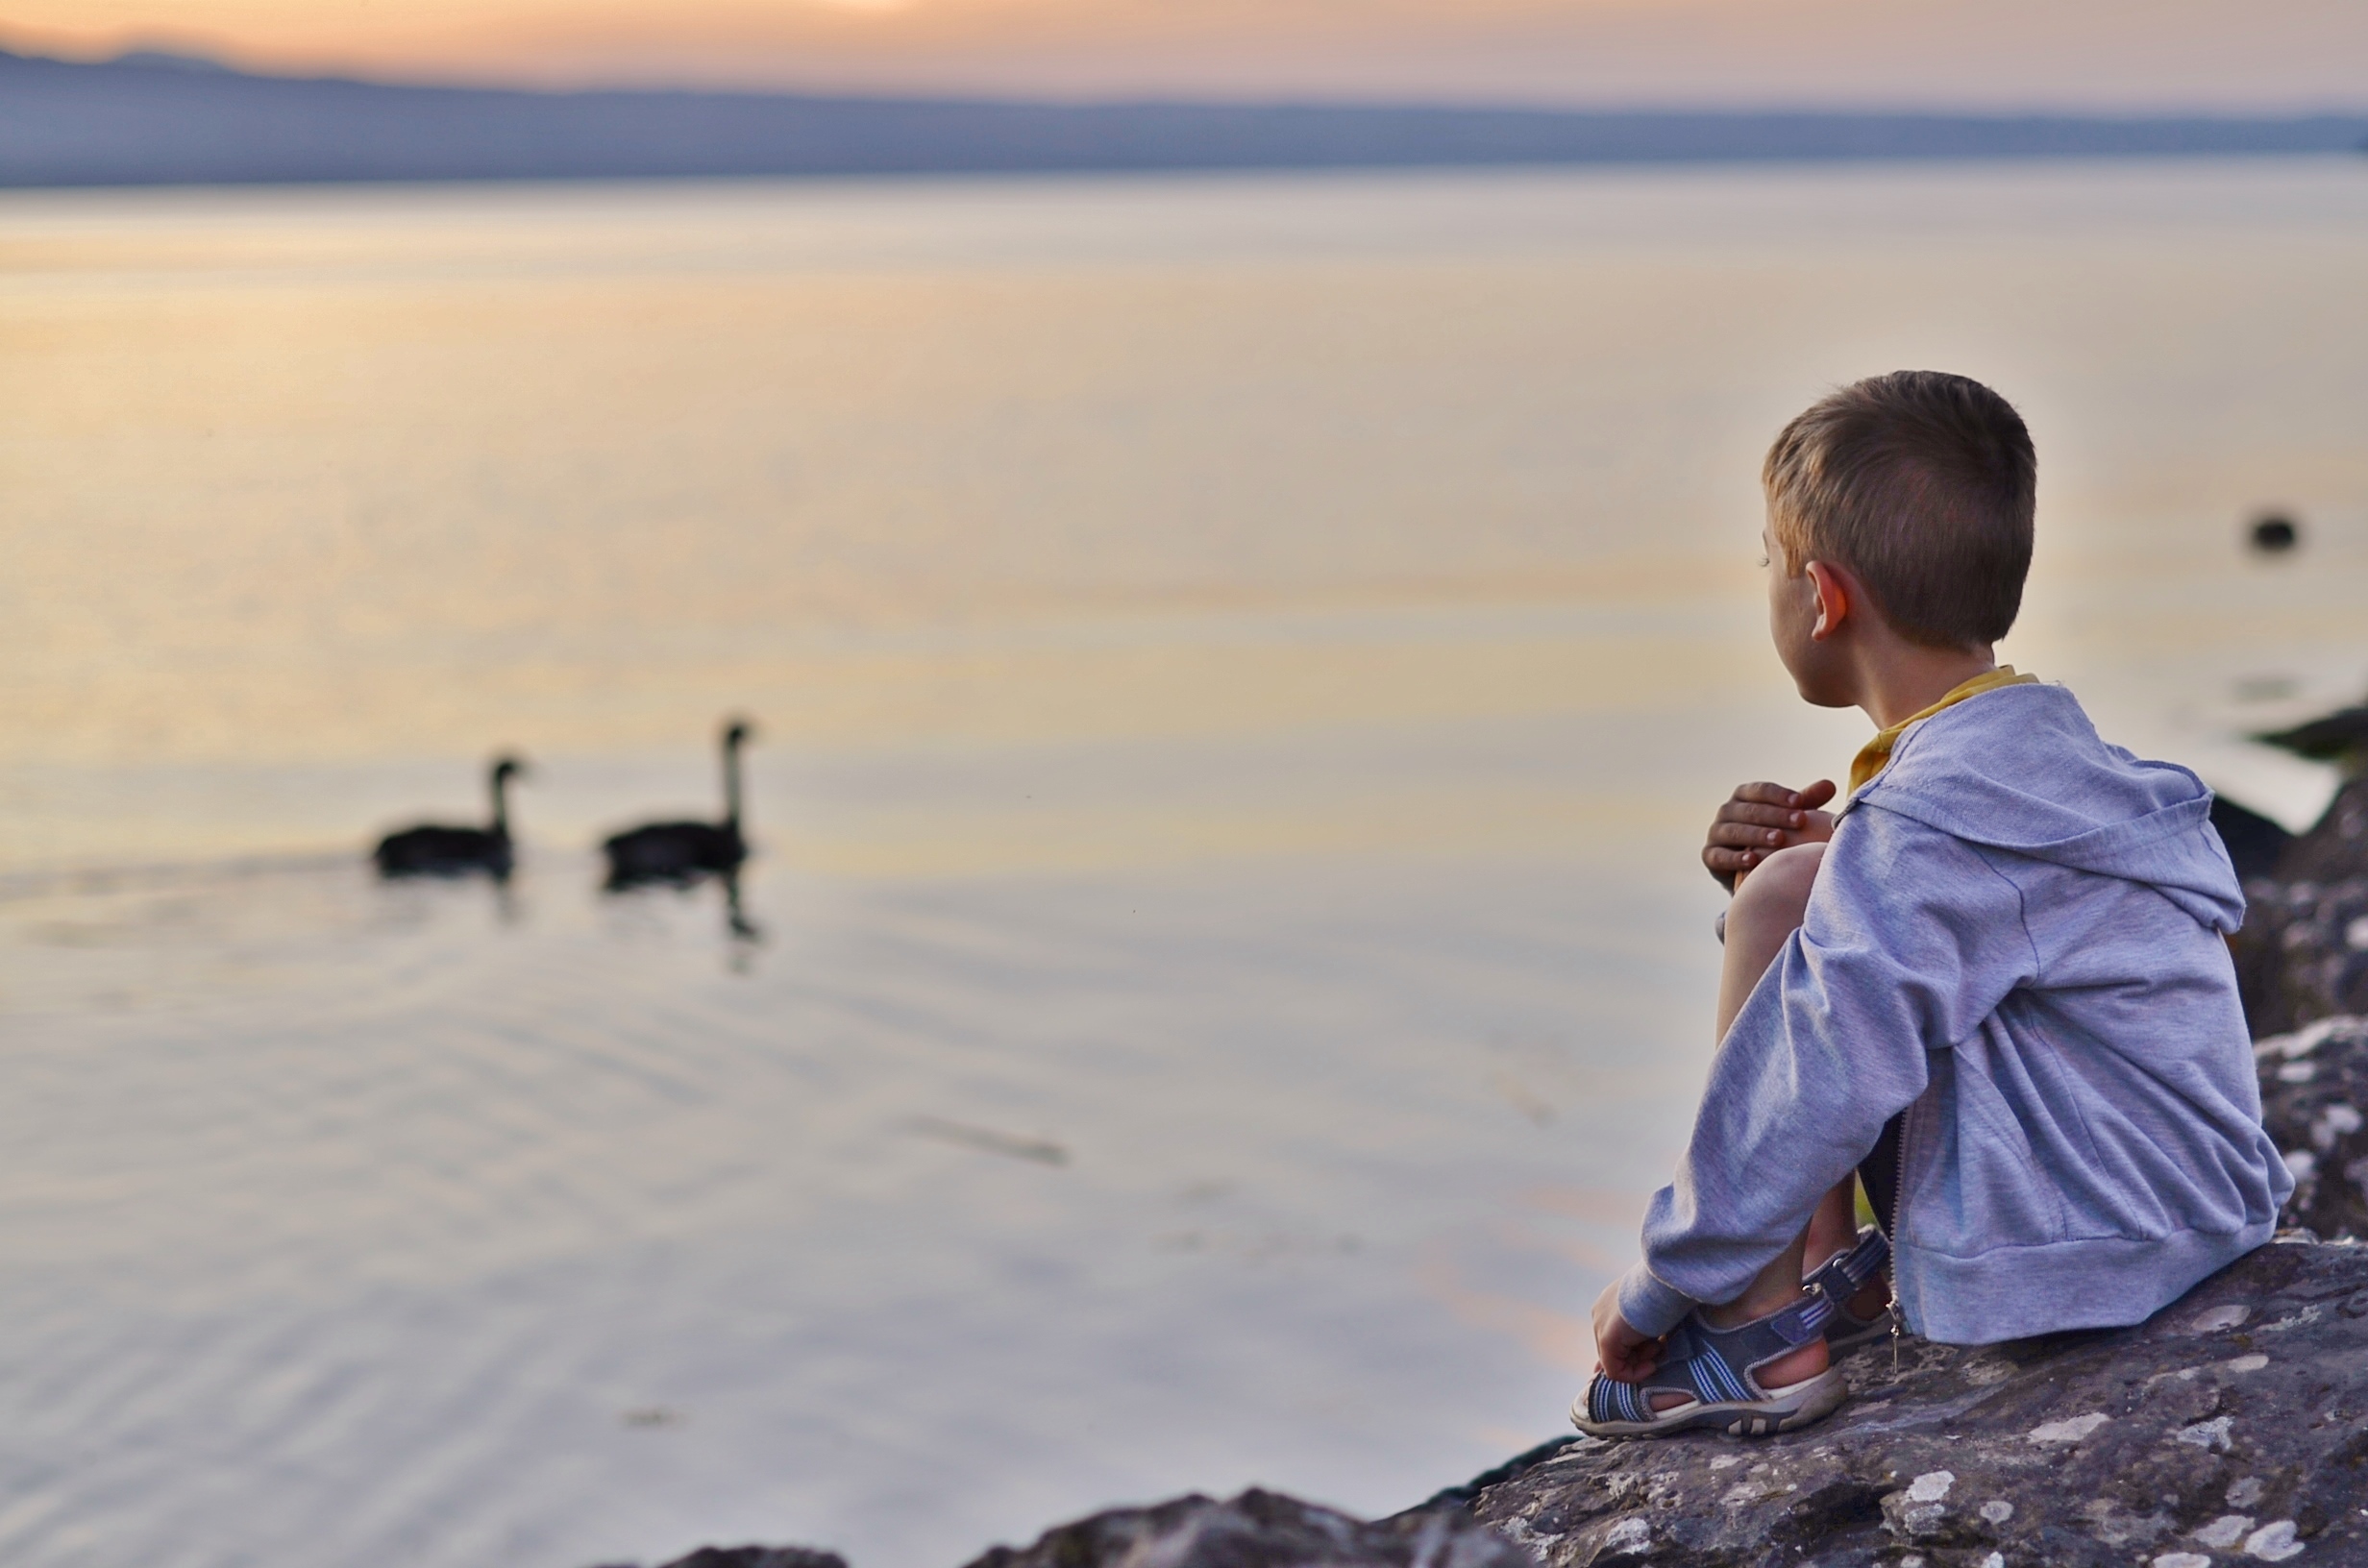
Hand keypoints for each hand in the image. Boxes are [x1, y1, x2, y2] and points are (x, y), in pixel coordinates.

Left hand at [1591, 1279, 1663, 1383]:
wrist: (1667, 1280)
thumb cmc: (1669, 1292)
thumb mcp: (1656, 1311)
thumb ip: (1646, 1331)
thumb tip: (1651, 1351)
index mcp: (1611, 1302)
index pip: (1612, 1337)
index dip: (1630, 1354)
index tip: (1651, 1359)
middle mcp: (1600, 1313)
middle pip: (1614, 1350)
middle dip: (1639, 1355)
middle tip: (1661, 1346)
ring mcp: (1600, 1325)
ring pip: (1615, 1362)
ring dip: (1640, 1361)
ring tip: (1659, 1345)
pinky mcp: (1607, 1338)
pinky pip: (1614, 1371)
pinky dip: (1634, 1374)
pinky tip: (1652, 1364)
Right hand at [1703, 779, 1837, 890]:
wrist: (1752, 872)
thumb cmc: (1776, 836)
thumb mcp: (1790, 818)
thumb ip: (1806, 802)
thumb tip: (1830, 785)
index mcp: (1744, 797)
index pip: (1759, 790)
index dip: (1779, 795)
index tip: (1801, 803)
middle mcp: (1727, 811)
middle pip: (1748, 809)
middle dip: (1774, 815)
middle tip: (1800, 822)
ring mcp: (1716, 833)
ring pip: (1733, 830)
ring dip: (1756, 835)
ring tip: (1780, 841)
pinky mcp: (1709, 856)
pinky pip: (1719, 855)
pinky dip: (1735, 858)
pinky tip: (1753, 861)